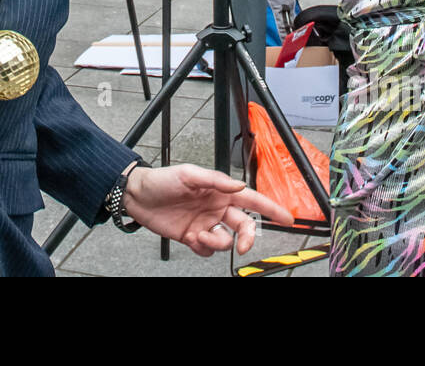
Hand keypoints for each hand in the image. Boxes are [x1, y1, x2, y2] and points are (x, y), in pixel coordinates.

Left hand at [122, 163, 293, 256]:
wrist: (138, 196)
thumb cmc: (162, 180)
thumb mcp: (189, 174)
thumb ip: (216, 180)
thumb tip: (239, 186)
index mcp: (220, 191)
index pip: (252, 200)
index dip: (270, 209)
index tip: (286, 219)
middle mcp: (216, 208)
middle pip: (244, 226)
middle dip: (247, 237)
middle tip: (243, 246)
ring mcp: (205, 223)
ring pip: (226, 241)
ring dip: (218, 243)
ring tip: (201, 235)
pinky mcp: (193, 237)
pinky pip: (207, 250)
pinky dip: (203, 248)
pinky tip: (192, 238)